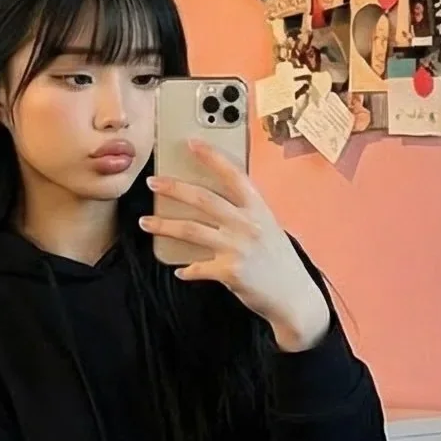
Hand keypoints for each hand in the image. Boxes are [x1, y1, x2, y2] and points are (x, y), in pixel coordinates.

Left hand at [139, 139, 329, 352]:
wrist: (294, 296)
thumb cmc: (280, 262)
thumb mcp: (269, 229)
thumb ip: (245, 215)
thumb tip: (214, 206)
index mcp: (258, 209)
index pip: (233, 175)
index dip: (211, 157)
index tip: (191, 143)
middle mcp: (248, 224)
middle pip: (203, 199)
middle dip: (173, 188)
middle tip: (152, 183)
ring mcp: (238, 247)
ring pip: (191, 230)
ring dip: (164, 226)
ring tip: (145, 222)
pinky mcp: (230, 271)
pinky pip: (197, 268)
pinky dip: (187, 270)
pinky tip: (180, 270)